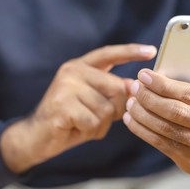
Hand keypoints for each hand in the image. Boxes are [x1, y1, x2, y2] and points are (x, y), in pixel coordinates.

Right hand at [1, 44, 156, 172]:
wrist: (37, 137)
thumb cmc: (70, 120)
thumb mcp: (93, 103)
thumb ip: (111, 93)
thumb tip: (134, 87)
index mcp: (80, 67)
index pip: (108, 54)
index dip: (130, 52)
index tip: (152, 51)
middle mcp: (73, 71)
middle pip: (116, 88)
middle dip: (116, 109)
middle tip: (99, 119)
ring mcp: (66, 87)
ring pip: (106, 108)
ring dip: (100, 124)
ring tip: (83, 124)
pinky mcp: (61, 104)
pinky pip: (93, 121)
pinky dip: (90, 132)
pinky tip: (76, 130)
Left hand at [123, 69, 189, 183]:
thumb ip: (188, 88)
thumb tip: (153, 77)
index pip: (189, 94)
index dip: (163, 85)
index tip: (143, 75)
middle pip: (175, 112)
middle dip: (149, 98)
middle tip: (135, 89)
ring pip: (164, 129)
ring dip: (141, 114)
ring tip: (131, 103)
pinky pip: (160, 143)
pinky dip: (141, 130)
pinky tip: (131, 119)